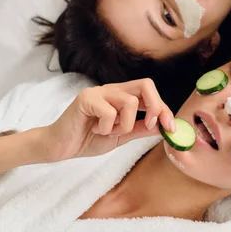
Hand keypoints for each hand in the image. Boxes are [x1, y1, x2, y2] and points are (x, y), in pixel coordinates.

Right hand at [41, 79, 176, 162]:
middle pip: (146, 84)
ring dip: (124, 125)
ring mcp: (99, 92)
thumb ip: (140, 129)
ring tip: (109, 131)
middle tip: (149, 126)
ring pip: (129, 102)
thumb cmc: (88, 139)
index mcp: (121, 96)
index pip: (150, 92)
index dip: (164, 109)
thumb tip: (163, 127)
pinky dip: (107, 127)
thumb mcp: (121, 136)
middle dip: (155, 106)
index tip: (171, 128)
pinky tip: (95, 129)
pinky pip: (109, 112)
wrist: (60, 147)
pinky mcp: (85, 99)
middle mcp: (112, 90)